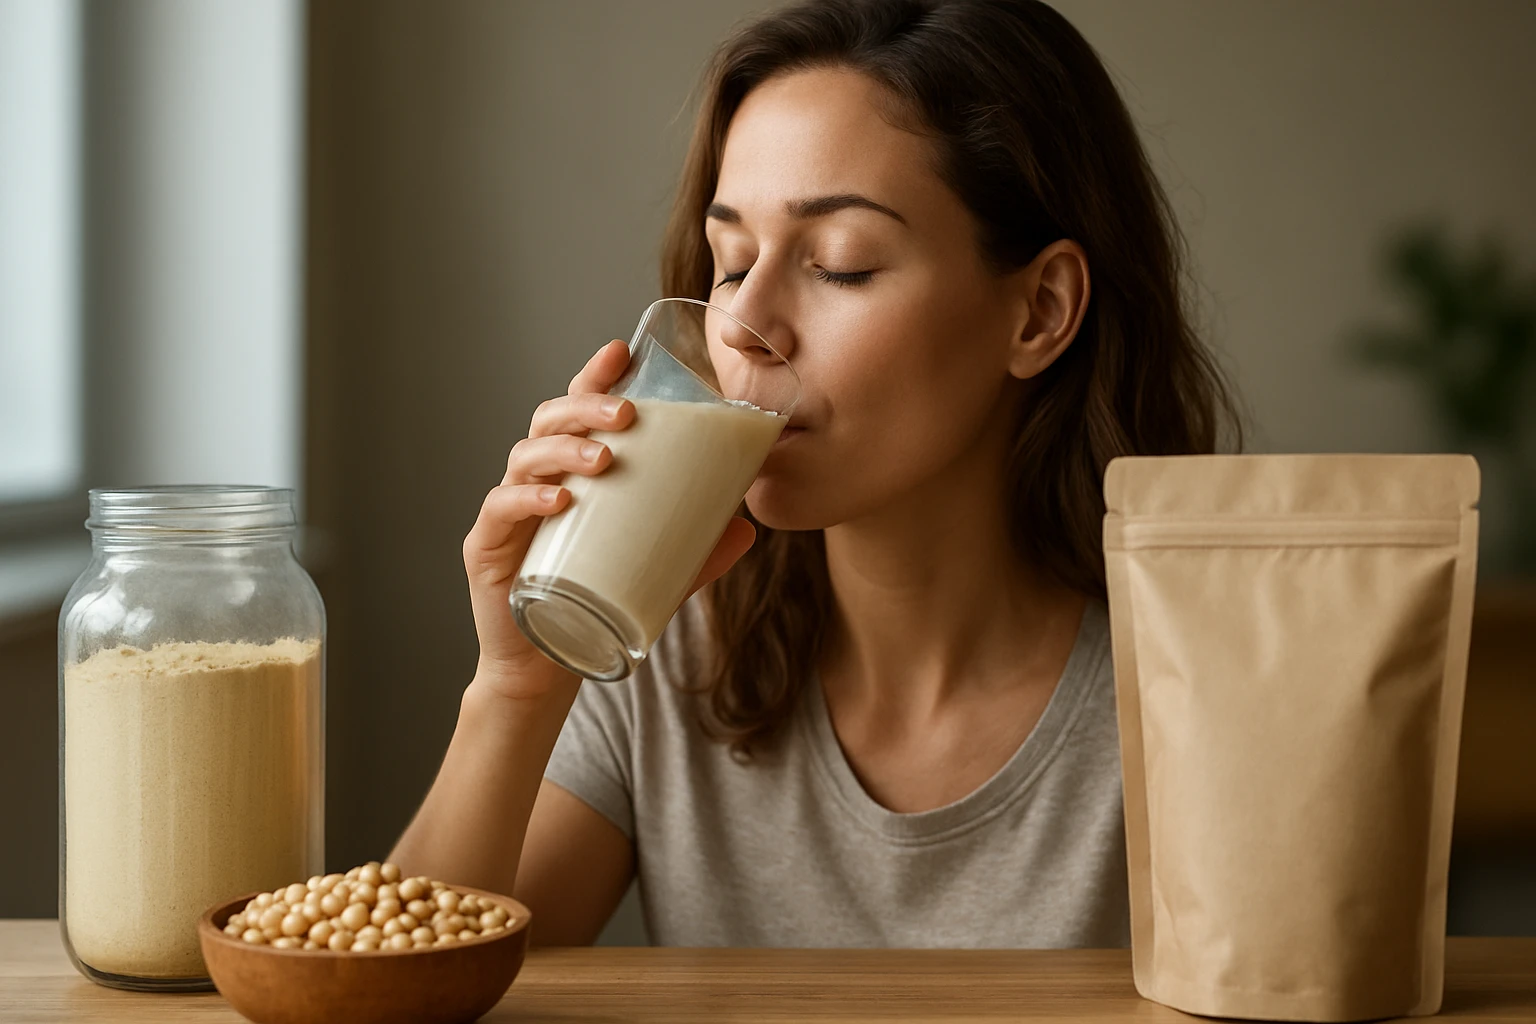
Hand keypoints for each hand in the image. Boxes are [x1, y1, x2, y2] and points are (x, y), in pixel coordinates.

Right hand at [464, 340, 756, 696]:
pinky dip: (527, 499)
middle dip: (586, 406)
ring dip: (565, 449)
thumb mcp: (654, 573)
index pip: (577, 411)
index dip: (593, 376)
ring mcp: (508, 513)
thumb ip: (696, 550)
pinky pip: (501, 510)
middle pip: (549, 421)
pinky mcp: (487, 548)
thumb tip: (748, 528)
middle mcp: (534, 481)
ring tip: (604, 458)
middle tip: (627, 412)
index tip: (620, 351)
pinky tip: (559, 502)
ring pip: (525, 457)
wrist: (546, 667)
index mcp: (569, 474)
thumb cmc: (593, 603)